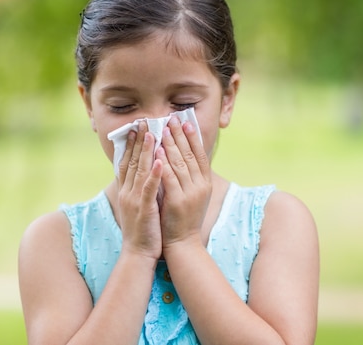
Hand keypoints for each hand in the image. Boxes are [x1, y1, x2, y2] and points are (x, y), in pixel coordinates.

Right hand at [117, 121, 162, 259]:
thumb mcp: (138, 205)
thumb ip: (139, 188)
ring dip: (146, 151)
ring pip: (139, 171)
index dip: (131, 144)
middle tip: (143, 122)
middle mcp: (127, 192)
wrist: (138, 253)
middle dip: (138, 141)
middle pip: (132, 161)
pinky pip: (149, 189)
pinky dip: (154, 174)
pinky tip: (160, 162)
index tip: (136, 127)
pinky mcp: (144, 209)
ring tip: (152, 134)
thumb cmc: (142, 229)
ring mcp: (135, 200)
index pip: (127, 162)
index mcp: (126, 190)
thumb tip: (144, 172)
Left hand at [156, 116, 211, 248]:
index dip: (193, 137)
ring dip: (171, 144)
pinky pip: (169, 178)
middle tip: (172, 118)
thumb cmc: (183, 219)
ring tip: (163, 129)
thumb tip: (182, 156)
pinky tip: (157, 151)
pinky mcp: (177, 201)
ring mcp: (190, 193)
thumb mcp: (192, 195)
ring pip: (180, 163)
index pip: (200, 155)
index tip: (187, 121)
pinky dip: (163, 163)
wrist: (182, 244)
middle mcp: (200, 186)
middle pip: (190, 154)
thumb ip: (189, 177)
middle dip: (180, 135)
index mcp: (205, 183)